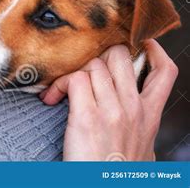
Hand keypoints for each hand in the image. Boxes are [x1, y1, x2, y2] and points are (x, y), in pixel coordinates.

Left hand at [39, 39, 177, 160]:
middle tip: (83, 72)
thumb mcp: (142, 147)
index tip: (139, 43)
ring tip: (61, 90)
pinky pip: (74, 80)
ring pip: (93, 64)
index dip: (153, 50)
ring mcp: (112, 110)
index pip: (165, 72)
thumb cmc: (119, 173)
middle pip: (119, 56)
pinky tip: (51, 98)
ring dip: (73, 72)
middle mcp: (134, 108)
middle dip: (98, 56)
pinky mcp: (87, 116)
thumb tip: (133, 117)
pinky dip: (59, 85)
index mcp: (150, 115)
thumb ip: (139, 125)